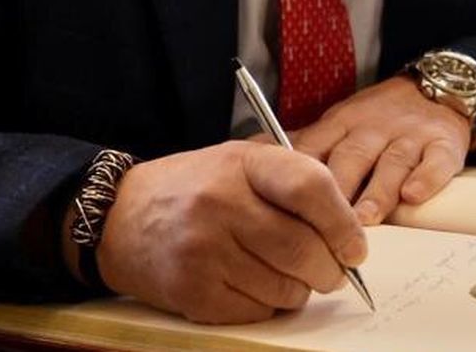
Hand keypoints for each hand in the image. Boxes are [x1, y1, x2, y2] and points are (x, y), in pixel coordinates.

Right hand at [93, 141, 365, 323]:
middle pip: (304, 248)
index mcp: (240, 163)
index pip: (311, 187)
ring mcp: (204, 250)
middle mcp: (220, 203)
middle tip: (331, 272)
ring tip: (283, 276)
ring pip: (285, 288)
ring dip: (298, 291)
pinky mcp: (193, 291)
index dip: (344, 223)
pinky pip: (257, 311)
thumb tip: (349, 236)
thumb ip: (292, 185)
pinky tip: (251, 286)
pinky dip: (267, 306)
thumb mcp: (238, 163)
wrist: (119, 218)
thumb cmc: (193, 189)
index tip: (355, 247)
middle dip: (330, 270)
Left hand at [291, 76, 470, 226]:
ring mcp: (409, 136)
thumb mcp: (337, 124)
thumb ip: (305, 147)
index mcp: (340, 124)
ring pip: (391, 162)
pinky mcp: (443, 145)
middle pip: (351, 157)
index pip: (316, 149)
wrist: (434, 90)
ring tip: (366, 218)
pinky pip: (436, 161)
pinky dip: (427, 178)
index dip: (301, 178)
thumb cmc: (378, 119)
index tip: (286, 206)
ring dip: (377, 190)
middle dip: (337, 189)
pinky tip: (414, 195)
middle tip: (325, 223)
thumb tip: (254, 159)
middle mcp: (373, 129)